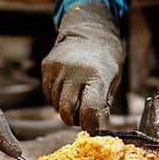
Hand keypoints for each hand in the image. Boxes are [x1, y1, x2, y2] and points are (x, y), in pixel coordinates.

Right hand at [41, 0, 125, 132]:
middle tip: (83, 117)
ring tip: (77, 95)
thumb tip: (96, 128)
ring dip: (65, 107)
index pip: (89, 111)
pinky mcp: (46, 67)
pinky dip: (57, 96)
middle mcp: (74, 72)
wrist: (89, 30)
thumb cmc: (106, 58)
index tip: (93, 129)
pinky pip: (48, 93)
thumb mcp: (112, 79)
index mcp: (96, 76)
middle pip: (66, 112)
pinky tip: (67, 86)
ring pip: (55, 104)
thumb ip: (103, 103)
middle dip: (74, 120)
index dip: (91, 126)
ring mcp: (57, 69)